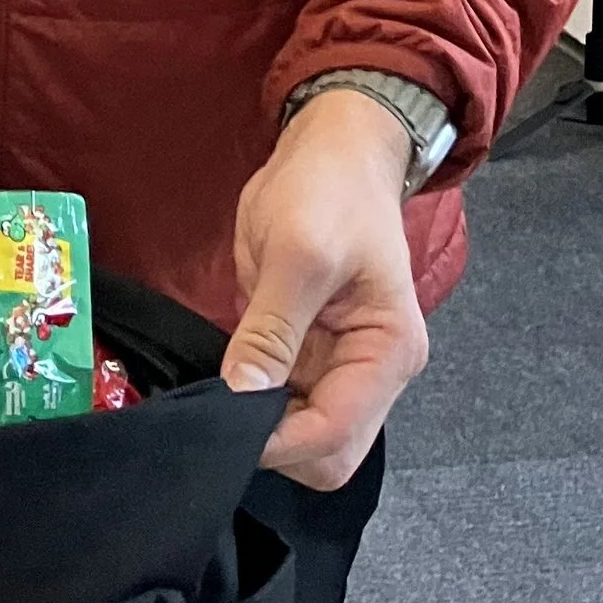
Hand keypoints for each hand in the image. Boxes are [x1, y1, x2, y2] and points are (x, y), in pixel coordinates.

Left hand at [222, 87, 430, 489]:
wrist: (333, 150)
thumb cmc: (327, 190)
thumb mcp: (297, 253)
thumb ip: (271, 330)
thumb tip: (240, 397)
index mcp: (388, 352)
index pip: (334, 435)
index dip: (275, 441)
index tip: (219, 423)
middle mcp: (374, 371)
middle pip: (326, 452)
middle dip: (273, 443)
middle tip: (215, 410)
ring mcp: (342, 365)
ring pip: (302, 435)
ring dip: (258, 425)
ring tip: (213, 392)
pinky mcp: (311, 353)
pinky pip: (283, 402)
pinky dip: (252, 401)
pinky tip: (222, 380)